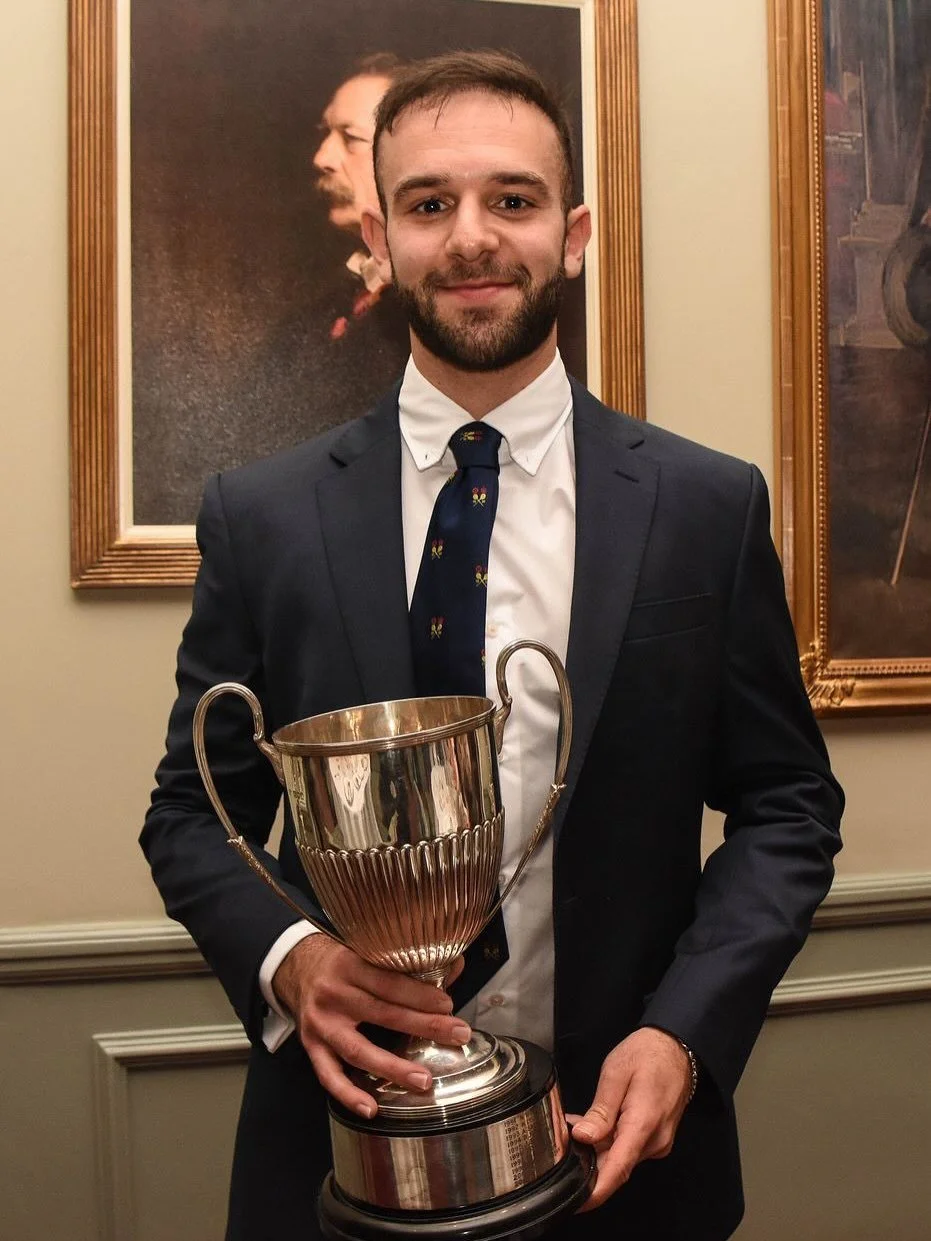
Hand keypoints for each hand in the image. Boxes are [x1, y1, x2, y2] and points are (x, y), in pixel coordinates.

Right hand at [272, 934, 468, 1118]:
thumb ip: (407, 963)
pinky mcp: (311, 1045)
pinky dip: (348, 1094)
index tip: (448, 1006)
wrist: (297, 968)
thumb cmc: (342, 962)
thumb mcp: (367, 951)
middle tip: (457, 1035)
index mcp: (349, 965)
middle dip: (423, 1026)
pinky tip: (372, 1108)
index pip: (389, 982)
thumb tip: (454, 967)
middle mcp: (334, 994)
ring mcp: (321, 1023)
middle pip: (382, 1014)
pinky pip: (328, 1075)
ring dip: (393, 1068)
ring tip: (423, 1080)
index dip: (420, 994)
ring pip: (358, 1050)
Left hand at [569, 1027, 691, 1211]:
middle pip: (617, 1164)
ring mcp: (658, 1141)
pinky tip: (595, 1125)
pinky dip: (610, 1141)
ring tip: (576, 1124)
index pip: (618, 1169)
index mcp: (643, 1124)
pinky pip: (629, 1147)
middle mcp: (655, 1140)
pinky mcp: (657, 1138)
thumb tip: (583, 1137)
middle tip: (564, 1143)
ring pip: (622, 1156)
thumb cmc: (647, 1054)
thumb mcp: (616, 1073)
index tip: (578, 1204)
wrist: (676, 1047)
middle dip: (589, 1161)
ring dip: (598, 1148)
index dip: (596, 1191)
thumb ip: (601, 1110)